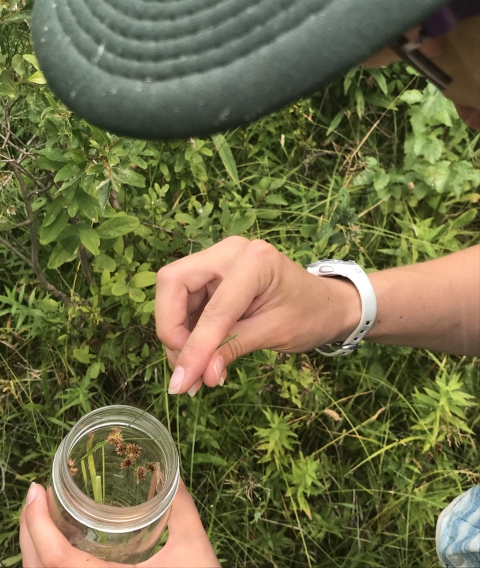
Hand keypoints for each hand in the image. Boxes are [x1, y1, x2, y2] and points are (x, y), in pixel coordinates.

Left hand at [20, 480, 219, 567]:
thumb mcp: (193, 549)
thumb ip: (181, 508)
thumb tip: (171, 474)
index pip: (55, 560)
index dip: (37, 523)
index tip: (37, 489)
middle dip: (28, 530)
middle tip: (36, 496)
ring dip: (35, 548)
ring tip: (46, 515)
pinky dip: (49, 563)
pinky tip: (65, 543)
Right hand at [155, 237, 359, 395]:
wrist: (326, 304)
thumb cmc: (310, 314)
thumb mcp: (275, 333)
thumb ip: (233, 348)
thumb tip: (197, 376)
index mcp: (254, 260)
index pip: (212, 306)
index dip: (194, 346)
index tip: (181, 383)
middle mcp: (229, 252)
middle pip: (173, 283)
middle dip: (172, 329)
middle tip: (185, 368)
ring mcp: (218, 262)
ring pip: (174, 295)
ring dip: (178, 335)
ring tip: (193, 372)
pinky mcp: (213, 278)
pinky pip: (186, 303)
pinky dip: (188, 332)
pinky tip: (199, 358)